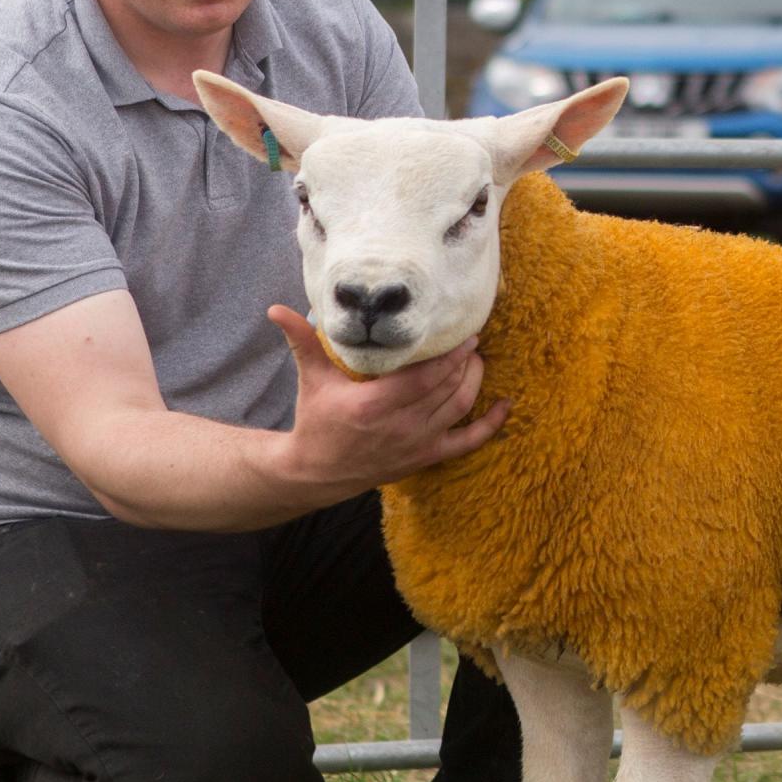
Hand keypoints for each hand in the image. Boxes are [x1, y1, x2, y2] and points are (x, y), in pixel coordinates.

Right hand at [268, 305, 509, 501]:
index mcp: (375, 406)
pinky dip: (490, 426)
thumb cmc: (315, 420)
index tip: (466, 333)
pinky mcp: (425, 458)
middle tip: (472, 339)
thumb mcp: (311, 379)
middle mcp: (401, 427)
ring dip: (475, 382)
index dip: (451, 355)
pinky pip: (467, 443)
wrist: (315, 472)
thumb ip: (302, 341)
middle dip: (466, 361)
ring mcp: (416, 445)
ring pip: (460, 409)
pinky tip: (505, 406)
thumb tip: (276, 309)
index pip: (426, 377)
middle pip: (448, 389)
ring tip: (477, 359)